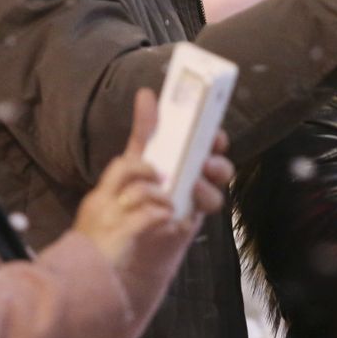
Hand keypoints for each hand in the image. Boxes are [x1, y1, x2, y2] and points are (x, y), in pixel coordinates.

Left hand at [73, 90, 231, 314]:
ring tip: (193, 181)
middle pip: (220, 170)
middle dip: (219, 163)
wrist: (116, 243)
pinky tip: (176, 202)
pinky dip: (191, 208)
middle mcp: (193, 184)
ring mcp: (191, 207)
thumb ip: (145, 130)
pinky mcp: (186, 227)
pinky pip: (197, 216)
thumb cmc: (130, 198)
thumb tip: (146, 94)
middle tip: (208, 158)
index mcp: (183, 164)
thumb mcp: (134, 159)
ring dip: (208, 186)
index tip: (215, 132)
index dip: (216, 137)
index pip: (208, 147)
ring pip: (215, 195)